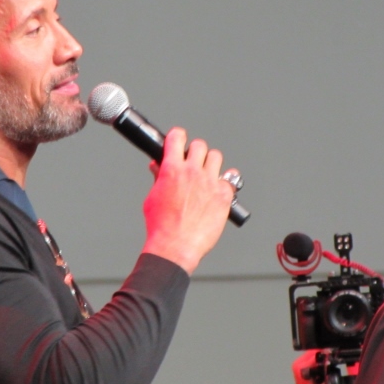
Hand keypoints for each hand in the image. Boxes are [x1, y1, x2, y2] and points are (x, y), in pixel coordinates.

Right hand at [142, 127, 233, 273]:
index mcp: (172, 170)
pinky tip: (217, 190)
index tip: (179, 139)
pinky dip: (224, 182)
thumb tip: (157, 167)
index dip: (178, 137)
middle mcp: (192, 172)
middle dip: (195, 152)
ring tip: (206, 175)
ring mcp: (210, 183)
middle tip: (193, 162)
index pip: (177, 137)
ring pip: (216, 157)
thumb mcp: (153, 198)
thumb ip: (158, 178)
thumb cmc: (162, 226)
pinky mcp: (223, 196)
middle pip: (200, 145)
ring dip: (210, 163)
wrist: (176, 246)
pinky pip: (230, 179)